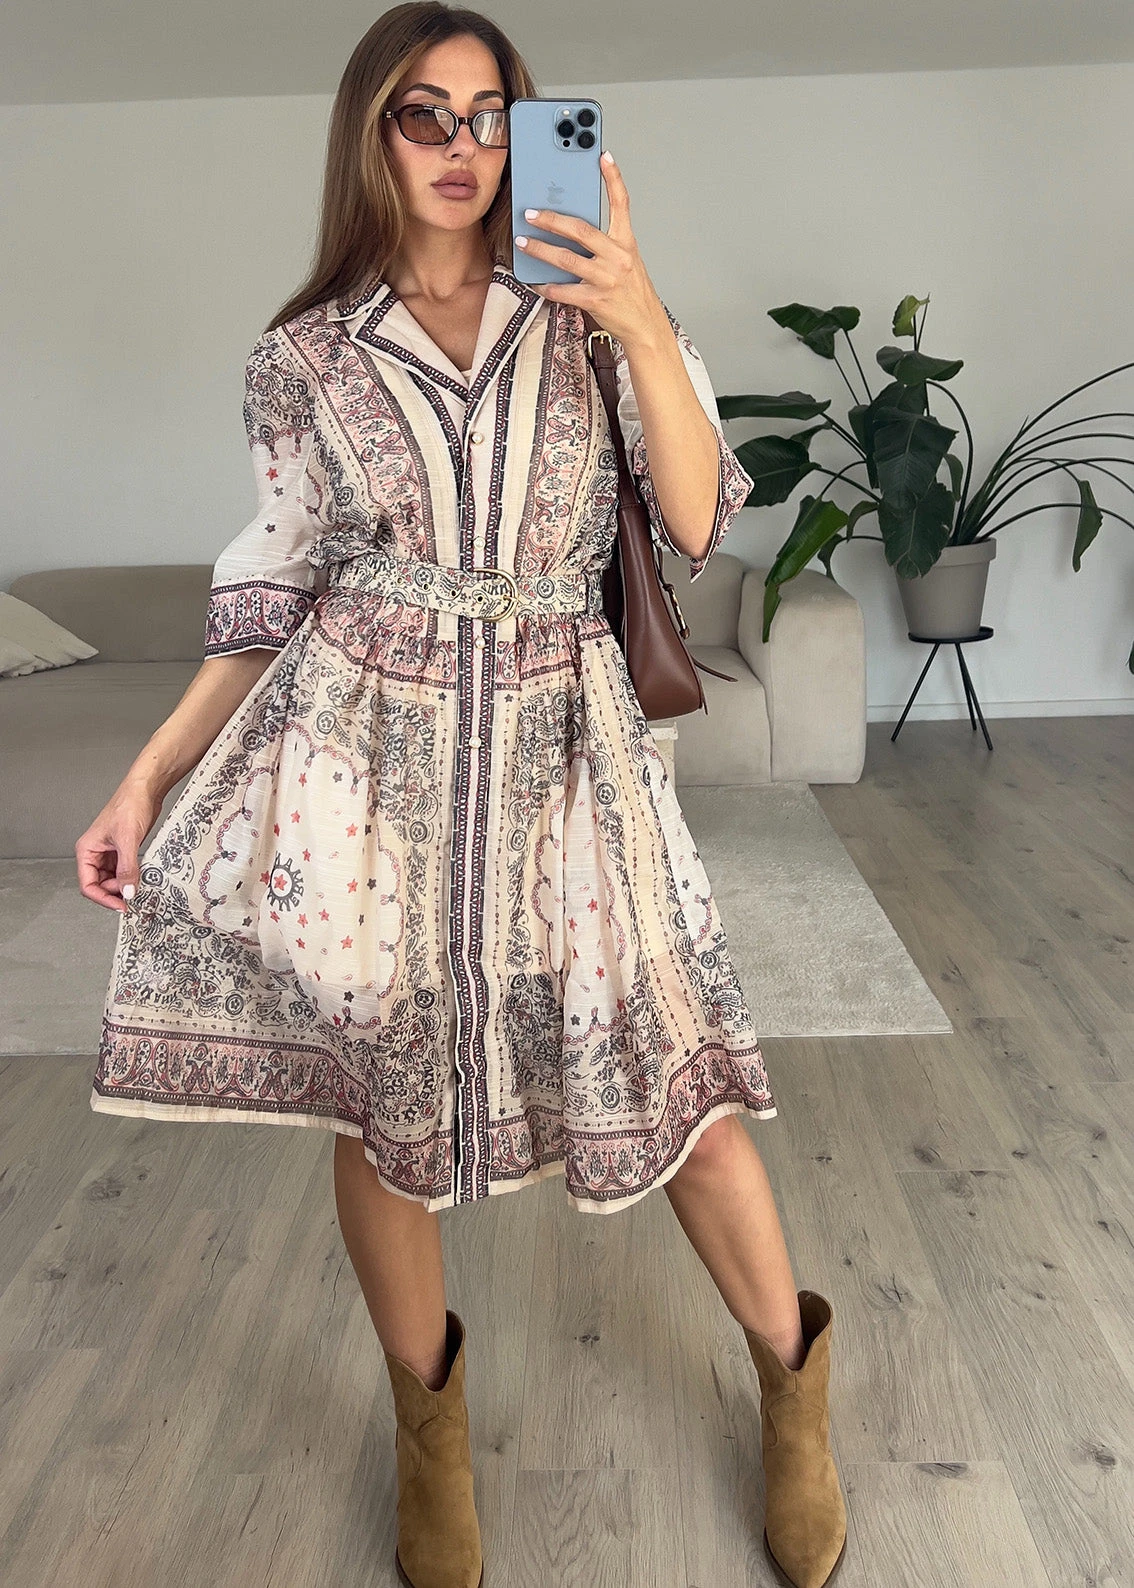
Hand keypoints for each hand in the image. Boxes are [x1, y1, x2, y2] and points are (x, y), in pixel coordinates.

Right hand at [76, 781, 163, 912]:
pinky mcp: (123, 851)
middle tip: (133, 895)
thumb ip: (127, 868)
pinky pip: (124, 871)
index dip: (103, 898)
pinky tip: (141, 879)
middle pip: (100, 884)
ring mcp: (109, 852)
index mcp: (87, 850)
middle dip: (115, 892)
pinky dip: (131, 878)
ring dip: (124, 886)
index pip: (87, 884)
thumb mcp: (128, 840)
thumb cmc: (130, 805)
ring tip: (139, 888)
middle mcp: (95, 853)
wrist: (145, 790)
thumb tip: (127, 891)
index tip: (120, 906)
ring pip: (112, 879)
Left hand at [515, 150, 669, 349]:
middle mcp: (617, 257)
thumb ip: (604, 245)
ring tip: (522, 243)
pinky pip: (563, 290)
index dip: (613, 178)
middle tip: (530, 213)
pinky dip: (547, 286)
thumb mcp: (626, 262)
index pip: (621, 203)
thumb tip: (571, 232)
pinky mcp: (595, 300)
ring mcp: (606, 279)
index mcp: (626, 242)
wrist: (645, 326)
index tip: (603, 156)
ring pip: (565, 258)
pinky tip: (537, 282)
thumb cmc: (632, 293)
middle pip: (580, 230)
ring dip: (539, 249)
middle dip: (551, 220)